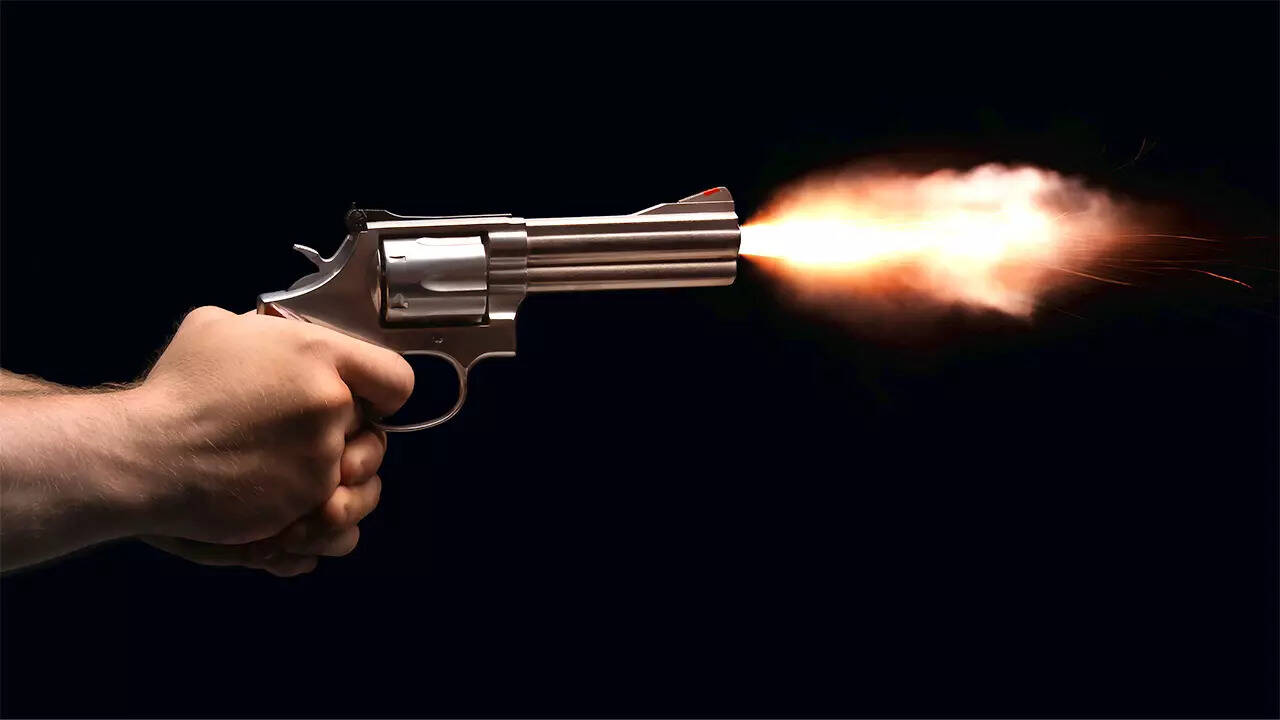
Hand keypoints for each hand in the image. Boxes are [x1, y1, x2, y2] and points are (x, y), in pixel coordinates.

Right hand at [129, 306, 412, 552]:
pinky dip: (323, 516)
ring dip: (341, 478)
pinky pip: (340, 519)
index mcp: (320, 355)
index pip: (395, 378)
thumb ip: (267, 332)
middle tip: (311, 435)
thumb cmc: (177, 389)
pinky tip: (298, 504)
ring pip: (362, 477)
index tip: (367, 400)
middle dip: (350, 434)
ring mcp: (322, 458)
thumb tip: (280, 338)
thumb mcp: (218, 327)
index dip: (383, 392)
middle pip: (374, 429)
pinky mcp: (305, 504)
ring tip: (305, 473)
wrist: (145, 456)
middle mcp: (332, 405)